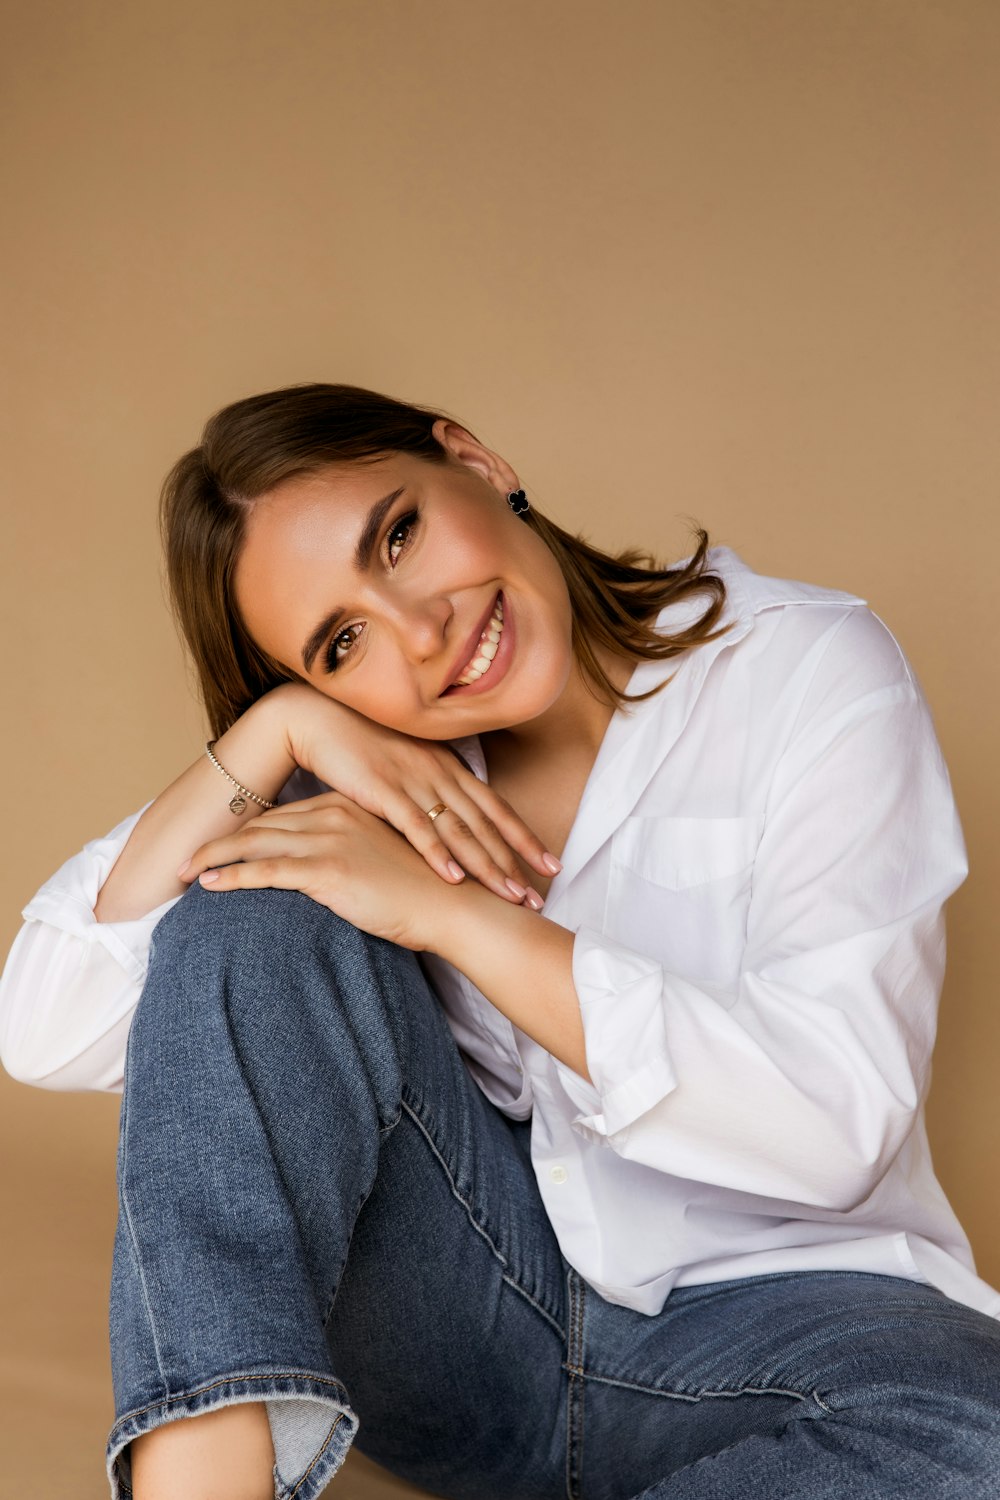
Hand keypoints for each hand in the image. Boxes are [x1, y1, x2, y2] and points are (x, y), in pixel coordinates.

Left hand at [179, 791, 468, 950]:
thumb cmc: (427, 891)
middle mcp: (334, 814)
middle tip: (187, 855)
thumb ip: (356, 854)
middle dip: (221, 840)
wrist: (455, 904)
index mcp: (348, 807)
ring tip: (185, 869)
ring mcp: (329, 839)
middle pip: (262, 825)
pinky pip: (265, 871)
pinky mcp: (327, 868)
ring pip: (255, 843)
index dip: (248, 829)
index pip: (284, 815)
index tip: (221, 842)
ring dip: (214, 856)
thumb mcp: (385, 861)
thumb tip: (336, 872)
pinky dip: (230, 876)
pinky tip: (207, 884)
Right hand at [272, 683, 555, 906]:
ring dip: (486, 865)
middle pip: (487, 824)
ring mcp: (414, 781)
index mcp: (449, 767)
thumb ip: (432, 789)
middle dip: (516, 862)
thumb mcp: (408, 766)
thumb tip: (450, 820)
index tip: (552, 865)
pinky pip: (416, 827)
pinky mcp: (383, 790)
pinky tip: (453, 877)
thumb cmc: (363, 745)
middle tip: (539, 896)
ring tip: (509, 895)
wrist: (320, 719)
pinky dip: (436, 853)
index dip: (525, 838)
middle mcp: (440, 773)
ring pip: (460, 829)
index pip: (496, 808)